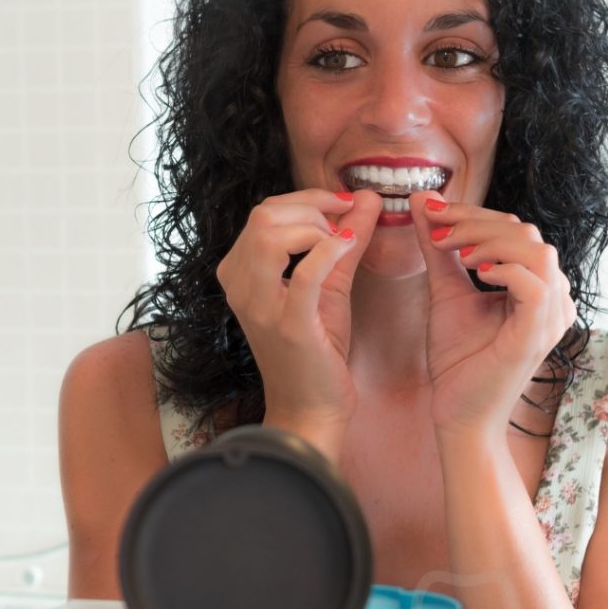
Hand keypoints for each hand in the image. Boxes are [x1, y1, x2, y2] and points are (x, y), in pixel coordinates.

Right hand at [216, 189, 380, 453]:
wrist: (310, 409)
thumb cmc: (316, 350)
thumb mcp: (329, 285)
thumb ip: (345, 240)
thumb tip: (368, 199)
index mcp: (239, 273)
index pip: (264, 212)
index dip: (308, 200)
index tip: (344, 205)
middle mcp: (239, 286)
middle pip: (264, 216)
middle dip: (312, 209)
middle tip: (343, 227)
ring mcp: (259, 307)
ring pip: (272, 235)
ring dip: (316, 230)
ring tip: (341, 245)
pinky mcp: (288, 326)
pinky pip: (304, 273)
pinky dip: (328, 251)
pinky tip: (346, 248)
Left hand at [410, 191, 576, 437]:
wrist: (457, 412)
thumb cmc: (458, 358)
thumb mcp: (444, 290)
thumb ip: (438, 249)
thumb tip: (421, 202)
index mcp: (534, 283)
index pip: (513, 228)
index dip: (471, 214)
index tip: (429, 213)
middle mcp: (551, 295)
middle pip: (524, 232)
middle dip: (474, 222)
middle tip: (435, 230)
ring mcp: (551, 315)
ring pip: (536, 251)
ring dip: (489, 242)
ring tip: (457, 252)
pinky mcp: (538, 334)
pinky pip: (536, 287)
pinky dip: (506, 270)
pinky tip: (476, 273)